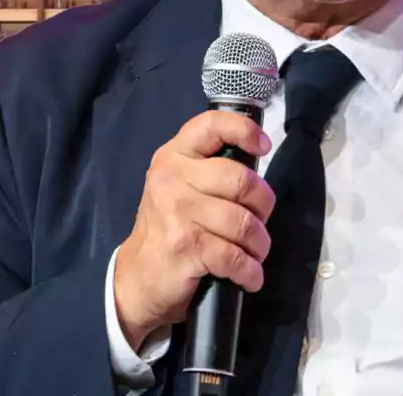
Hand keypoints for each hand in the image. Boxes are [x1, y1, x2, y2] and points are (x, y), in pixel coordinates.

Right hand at [113, 110, 275, 350]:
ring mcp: (178, 213)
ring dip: (259, 243)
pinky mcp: (186, 247)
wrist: (138, 276)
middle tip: (260, 221)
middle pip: (241, 180)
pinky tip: (250, 275)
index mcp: (174, 156)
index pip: (211, 125)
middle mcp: (173, 178)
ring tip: (256, 251)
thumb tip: (256, 162)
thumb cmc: (168, 225)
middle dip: (263, 204)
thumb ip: (209, 167)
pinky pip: (234, 256)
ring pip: (243, 222)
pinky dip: (250, 270)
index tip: (264, 146)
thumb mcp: (179, 184)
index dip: (243, 130)